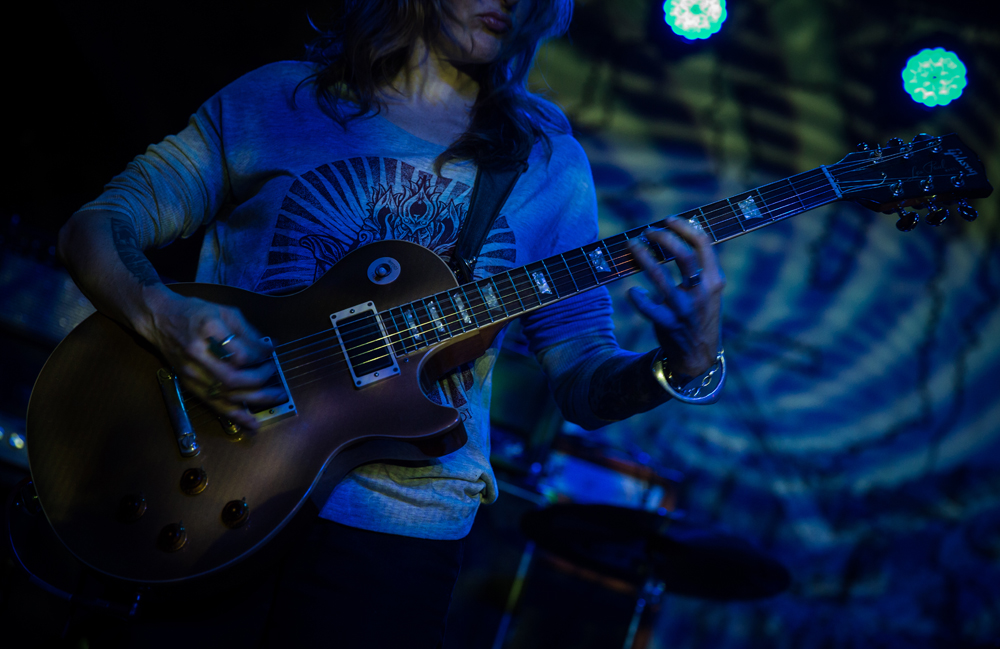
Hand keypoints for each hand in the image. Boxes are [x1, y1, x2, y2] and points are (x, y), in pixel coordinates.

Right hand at [139, 291, 282, 429]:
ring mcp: (191, 372)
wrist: (159, 319)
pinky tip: (252, 422)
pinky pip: (214, 404)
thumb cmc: (194, 313)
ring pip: (226, 394)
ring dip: (254, 399)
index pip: (241, 353)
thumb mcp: (223, 311)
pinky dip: (235, 415)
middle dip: (260, 379)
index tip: (270, 351)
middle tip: (272, 370)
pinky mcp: (189, 384)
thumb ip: (247, 330)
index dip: (260, 356)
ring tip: (275, 396)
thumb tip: (268, 349)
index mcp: (208, 330)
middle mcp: (197, 353)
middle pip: (233, 378)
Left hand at [627, 216, 724, 379]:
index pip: (703, 244)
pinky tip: (632, 291)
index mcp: (714, 280)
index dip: (684, 227)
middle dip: (663, 238)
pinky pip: (648, 307)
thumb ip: (699, 267)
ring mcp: (684, 309)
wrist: (698, 355)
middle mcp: (701, 293)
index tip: (668, 220)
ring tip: (632, 246)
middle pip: (683, 256)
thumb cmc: (699, 314)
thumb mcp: (708, 290)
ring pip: (660, 277)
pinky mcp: (668, 324)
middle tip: (647, 231)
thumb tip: (676, 234)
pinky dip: (637, 297)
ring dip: (643, 258)